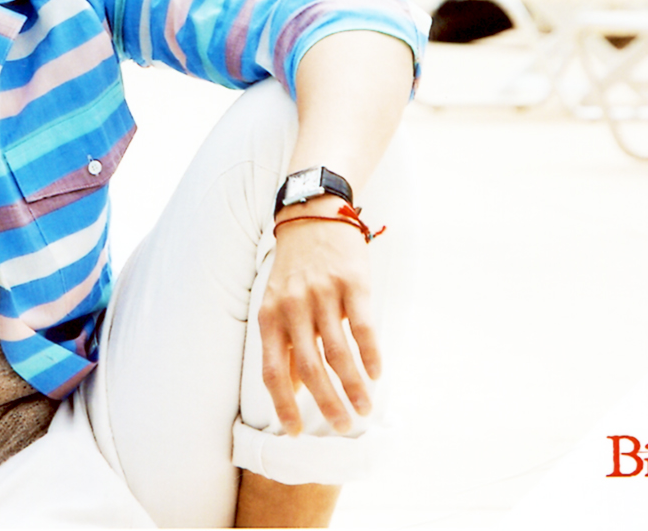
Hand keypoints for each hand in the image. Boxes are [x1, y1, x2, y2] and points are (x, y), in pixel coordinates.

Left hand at [257, 196, 378, 435]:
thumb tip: (291, 389)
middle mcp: (293, 307)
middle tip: (343, 427)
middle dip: (328, 404)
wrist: (314, 214)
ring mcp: (323, 294)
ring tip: (364, 409)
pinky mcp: (352, 283)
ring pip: (340, 353)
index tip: (295, 433)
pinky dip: (371, 356)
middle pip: (311, 369)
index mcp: (270, 316)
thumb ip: (285, 344)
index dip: (283, 405)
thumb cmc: (295, 268)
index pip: (273, 371)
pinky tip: (377, 375)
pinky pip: (363, 328)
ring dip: (354, 387)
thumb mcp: (278, 303)